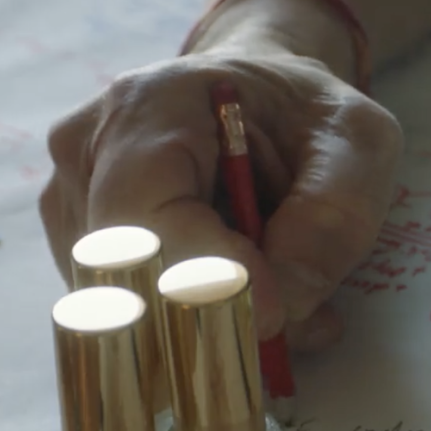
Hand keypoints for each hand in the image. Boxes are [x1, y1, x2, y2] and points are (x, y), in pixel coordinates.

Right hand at [39, 49, 402, 349]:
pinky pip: (129, 312)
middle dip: (211, 318)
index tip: (276, 315)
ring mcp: (74, 200)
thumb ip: (333, 216)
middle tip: (290, 328)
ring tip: (282, 298)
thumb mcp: (356, 143)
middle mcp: (90, 152)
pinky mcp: (82, 246)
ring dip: (207, 327)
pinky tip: (246, 297)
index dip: (204, 281)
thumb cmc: (309, 117)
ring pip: (126, 306)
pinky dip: (192, 325)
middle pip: (123, 274)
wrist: (270, 103)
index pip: (146, 217)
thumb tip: (286, 303)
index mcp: (150, 107)